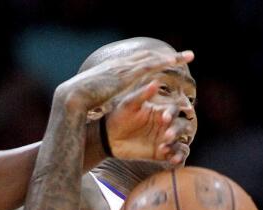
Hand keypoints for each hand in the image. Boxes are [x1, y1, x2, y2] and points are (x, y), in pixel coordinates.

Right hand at [56, 49, 193, 113]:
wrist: (74, 96)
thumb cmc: (80, 100)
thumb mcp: (94, 96)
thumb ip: (103, 95)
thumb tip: (103, 101)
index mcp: (114, 69)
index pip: (136, 62)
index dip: (151, 61)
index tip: (163, 61)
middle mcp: (121, 64)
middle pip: (148, 56)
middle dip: (166, 56)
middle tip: (184, 55)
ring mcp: (125, 67)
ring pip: (153, 58)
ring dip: (171, 57)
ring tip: (188, 56)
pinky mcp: (127, 74)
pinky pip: (149, 65)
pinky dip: (162, 62)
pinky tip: (174, 61)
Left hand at [106, 88, 194, 161]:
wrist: (108, 138)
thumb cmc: (119, 117)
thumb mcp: (129, 105)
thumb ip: (142, 95)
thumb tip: (155, 82)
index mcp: (161, 111)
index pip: (174, 110)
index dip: (172, 114)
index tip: (164, 118)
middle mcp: (166, 125)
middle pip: (183, 126)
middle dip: (177, 131)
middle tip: (167, 136)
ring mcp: (165, 140)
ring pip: (182, 142)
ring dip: (178, 146)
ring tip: (165, 149)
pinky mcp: (162, 154)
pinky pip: (177, 156)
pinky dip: (179, 158)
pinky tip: (173, 161)